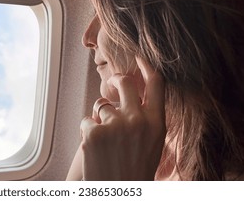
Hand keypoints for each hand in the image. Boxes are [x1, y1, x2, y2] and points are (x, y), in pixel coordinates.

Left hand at [80, 57, 165, 179]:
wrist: (120, 194)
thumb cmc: (135, 171)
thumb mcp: (152, 144)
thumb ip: (146, 119)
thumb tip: (133, 97)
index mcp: (157, 123)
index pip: (156, 84)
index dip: (148, 66)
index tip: (140, 56)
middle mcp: (138, 120)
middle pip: (125, 83)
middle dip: (116, 79)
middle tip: (112, 82)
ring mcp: (115, 125)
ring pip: (101, 106)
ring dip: (100, 119)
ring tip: (105, 143)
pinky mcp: (93, 132)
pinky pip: (86, 121)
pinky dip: (87, 133)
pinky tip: (95, 150)